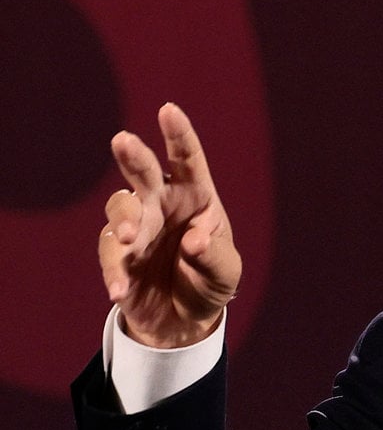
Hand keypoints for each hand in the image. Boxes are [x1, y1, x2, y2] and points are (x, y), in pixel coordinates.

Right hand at [99, 103, 241, 347]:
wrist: (184, 319)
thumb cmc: (210, 281)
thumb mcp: (225, 272)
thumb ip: (214, 255)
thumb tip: (193, 242)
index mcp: (196, 196)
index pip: (188, 160)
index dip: (179, 135)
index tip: (169, 110)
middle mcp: (162, 203)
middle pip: (144, 172)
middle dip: (134, 156)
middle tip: (124, 141)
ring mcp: (136, 227)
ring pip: (120, 208)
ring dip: (123, 220)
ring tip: (128, 240)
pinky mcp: (117, 255)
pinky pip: (110, 255)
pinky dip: (114, 271)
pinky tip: (119, 289)